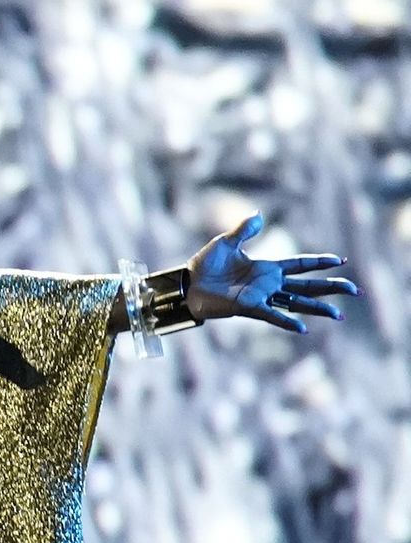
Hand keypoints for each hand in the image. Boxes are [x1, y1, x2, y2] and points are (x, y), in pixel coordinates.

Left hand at [186, 213, 359, 334]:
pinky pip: (272, 315)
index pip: (300, 265)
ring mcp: (261, 297)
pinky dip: (286, 321)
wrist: (188, 283)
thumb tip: (259, 214)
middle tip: (354, 290)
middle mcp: (269, 284)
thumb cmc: (205, 265)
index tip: (340, 261)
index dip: (319, 263)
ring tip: (338, 314)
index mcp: (266, 268)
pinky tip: (303, 328)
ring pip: (296, 303)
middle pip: (307, 286)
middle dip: (330, 287)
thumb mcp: (226, 242)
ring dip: (317, 308)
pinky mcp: (250, 307)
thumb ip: (244, 230)